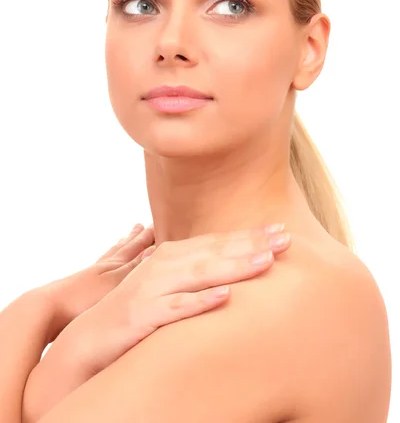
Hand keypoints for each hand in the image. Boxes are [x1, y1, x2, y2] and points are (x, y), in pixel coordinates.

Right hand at [23, 224, 290, 421]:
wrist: (92, 336)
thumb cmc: (135, 308)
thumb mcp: (164, 281)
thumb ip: (191, 266)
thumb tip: (226, 260)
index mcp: (172, 255)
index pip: (217, 241)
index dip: (249, 234)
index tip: (282, 230)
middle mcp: (164, 265)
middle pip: (214, 252)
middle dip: (251, 243)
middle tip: (286, 238)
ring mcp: (153, 289)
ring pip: (199, 274)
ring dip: (233, 266)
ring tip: (265, 261)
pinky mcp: (143, 315)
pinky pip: (176, 309)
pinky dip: (200, 302)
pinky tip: (225, 298)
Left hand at [38, 223, 155, 342]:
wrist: (46, 311)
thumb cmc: (82, 300)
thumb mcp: (116, 284)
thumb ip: (137, 268)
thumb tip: (158, 249)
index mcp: (114, 265)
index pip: (136, 248)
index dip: (147, 238)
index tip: (157, 225)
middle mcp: (103, 267)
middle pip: (123, 248)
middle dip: (135, 238)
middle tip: (141, 226)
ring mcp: (90, 277)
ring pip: (110, 257)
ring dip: (120, 248)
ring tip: (124, 239)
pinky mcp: (80, 291)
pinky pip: (99, 269)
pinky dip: (105, 263)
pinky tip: (102, 269)